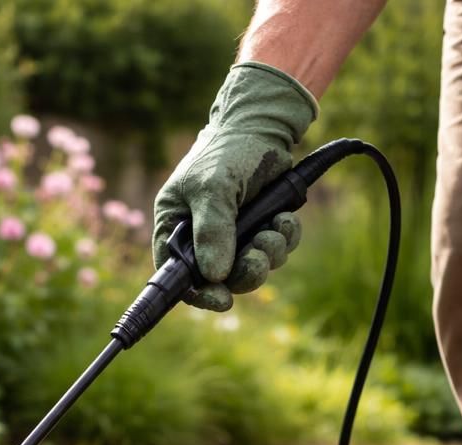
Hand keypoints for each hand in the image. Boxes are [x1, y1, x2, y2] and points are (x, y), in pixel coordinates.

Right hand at [152, 61, 315, 310]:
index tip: (223, 301)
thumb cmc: (227, 152)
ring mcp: (234, 233)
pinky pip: (275, 250)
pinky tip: (285, 218)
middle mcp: (202, 236)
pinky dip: (284, 238)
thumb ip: (213, 231)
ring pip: (253, 267)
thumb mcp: (213, 189)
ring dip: (270, 252)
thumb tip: (215, 276)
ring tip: (276, 226)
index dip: (199, 294)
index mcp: (177, 227)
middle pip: (221, 279)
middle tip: (259, 258)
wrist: (263, 125)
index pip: (179, 276)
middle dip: (245, 272)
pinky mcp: (260, 226)